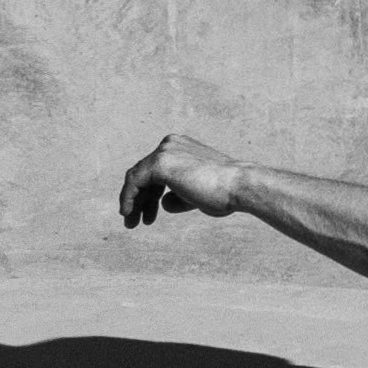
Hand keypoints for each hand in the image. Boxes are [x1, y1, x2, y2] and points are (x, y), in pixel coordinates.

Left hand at [120, 133, 250, 226]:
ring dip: (132, 201)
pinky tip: (128, 212)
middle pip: (144, 174)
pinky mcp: (159, 163)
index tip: (150, 216)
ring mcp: (164, 151)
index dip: (150, 195)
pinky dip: (128, 197)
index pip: (155, 171)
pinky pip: (134, 181)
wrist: (238, 187)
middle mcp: (170, 144)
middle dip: (140, 199)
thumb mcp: (196, 194)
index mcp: (180, 147)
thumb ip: (179, 196)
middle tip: (135, 222)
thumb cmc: (225, 192)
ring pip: (137, 177)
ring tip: (131, 222)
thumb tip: (164, 203)